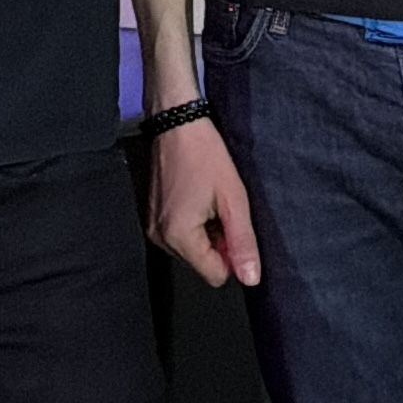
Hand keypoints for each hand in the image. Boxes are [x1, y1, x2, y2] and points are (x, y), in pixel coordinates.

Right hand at [146, 117, 261, 287]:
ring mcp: (152, 227)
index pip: (214, 276)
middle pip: (201, 263)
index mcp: (179, 236)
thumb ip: (243, 241)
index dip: (232, 256)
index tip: (234, 225)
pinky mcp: (151, 217)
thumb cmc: (205, 154)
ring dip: (206, 233)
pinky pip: (178, 235)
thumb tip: (251, 280)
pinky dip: (192, 224)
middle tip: (221, 208)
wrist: (176, 122)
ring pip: (191, 250)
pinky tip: (196, 197)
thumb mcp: (234, 198)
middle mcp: (160, 238)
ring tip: (208, 200)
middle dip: (218, 243)